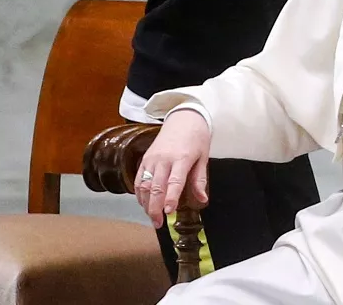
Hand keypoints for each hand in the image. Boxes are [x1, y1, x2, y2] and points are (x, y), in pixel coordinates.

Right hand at [135, 110, 210, 227]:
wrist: (184, 118)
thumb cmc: (196, 138)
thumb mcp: (203, 157)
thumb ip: (199, 179)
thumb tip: (202, 200)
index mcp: (182, 158)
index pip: (175, 181)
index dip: (171, 198)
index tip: (169, 212)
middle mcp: (164, 159)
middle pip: (156, 187)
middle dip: (155, 208)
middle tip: (158, 224)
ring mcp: (152, 159)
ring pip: (144, 185)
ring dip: (146, 204)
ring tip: (152, 218)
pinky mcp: (145, 159)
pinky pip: (139, 180)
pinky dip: (140, 194)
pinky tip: (144, 204)